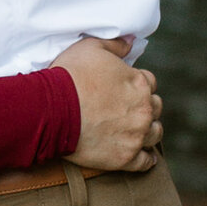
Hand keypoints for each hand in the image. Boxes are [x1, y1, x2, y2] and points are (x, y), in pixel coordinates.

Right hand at [60, 33, 162, 171]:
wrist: (51, 110)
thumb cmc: (69, 76)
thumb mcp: (91, 47)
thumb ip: (115, 44)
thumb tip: (132, 42)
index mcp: (139, 83)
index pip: (150, 82)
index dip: (138, 84)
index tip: (126, 89)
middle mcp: (143, 109)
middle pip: (155, 108)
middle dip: (145, 107)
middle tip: (129, 110)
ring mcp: (136, 136)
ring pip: (155, 134)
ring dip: (148, 131)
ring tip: (137, 132)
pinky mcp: (125, 158)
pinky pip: (145, 162)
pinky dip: (146, 160)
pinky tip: (143, 158)